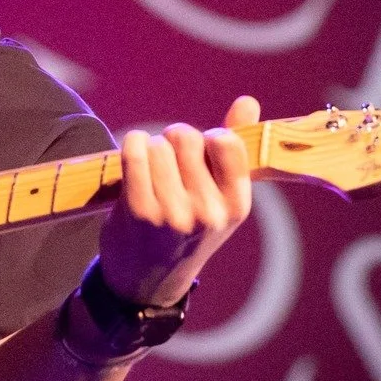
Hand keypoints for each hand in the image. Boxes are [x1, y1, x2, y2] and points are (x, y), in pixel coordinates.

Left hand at [96, 95, 258, 307]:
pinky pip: (134, 152)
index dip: (208, 138)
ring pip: (157, 144)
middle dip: (174, 140)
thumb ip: (234, 147)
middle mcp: (209, 212)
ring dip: (151, 149)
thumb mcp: (219, 197)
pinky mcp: (140, 211)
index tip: (200, 152)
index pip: (227, 143)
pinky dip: (132, 145)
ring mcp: (174, 213)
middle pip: (186, 137)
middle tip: (169, 160)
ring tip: (152, 172)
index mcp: (236, 205)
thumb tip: (248, 101)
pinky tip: (133, 153)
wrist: (148, 279)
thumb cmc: (187, 227)